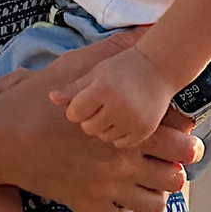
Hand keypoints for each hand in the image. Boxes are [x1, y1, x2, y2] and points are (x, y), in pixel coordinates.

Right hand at [0, 50, 197, 211]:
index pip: (181, 141)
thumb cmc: (32, 101)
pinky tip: (118, 195)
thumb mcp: (71, 68)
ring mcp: (103, 187)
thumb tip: (141, 29)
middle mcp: (119, 161)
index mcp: (123, 128)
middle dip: (177, 168)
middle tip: (166, 159)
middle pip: (176, 178)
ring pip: (155, 204)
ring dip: (154, 192)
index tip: (177, 132)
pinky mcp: (85, 205)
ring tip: (145, 179)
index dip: (185, 138)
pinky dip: (125, 211)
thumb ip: (111, 51)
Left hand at [51, 46, 174, 147]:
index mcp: (103, 89)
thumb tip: (51, 98)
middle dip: (90, 119)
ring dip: (104, 128)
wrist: (159, 68)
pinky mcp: (144, 130)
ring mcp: (133, 120)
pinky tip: (123, 120)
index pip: (75, 113)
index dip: (76, 108)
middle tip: (101, 105)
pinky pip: (121, 143)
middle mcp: (119, 106)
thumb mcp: (96, 73)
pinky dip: (119, 135)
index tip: (85, 101)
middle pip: (88, 127)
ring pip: (103, 137)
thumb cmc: (123, 68)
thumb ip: (74, 89)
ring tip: (114, 111)